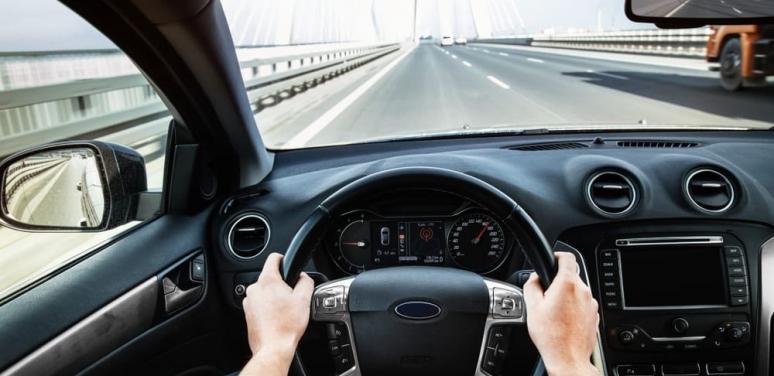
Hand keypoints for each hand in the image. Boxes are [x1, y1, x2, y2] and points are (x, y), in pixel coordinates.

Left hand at [241, 253, 314, 375]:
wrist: (273, 348)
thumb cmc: (286, 326)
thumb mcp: (304, 299)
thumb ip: (306, 281)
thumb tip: (304, 277)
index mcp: (267, 280)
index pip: (274, 258)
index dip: (283, 259)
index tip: (288, 264)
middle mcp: (254, 288)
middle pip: (270, 277)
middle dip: (281, 284)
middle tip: (292, 297)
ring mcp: (249, 301)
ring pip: (265, 291)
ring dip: (274, 296)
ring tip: (285, 310)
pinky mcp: (247, 313)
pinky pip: (260, 304)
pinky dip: (268, 307)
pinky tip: (277, 317)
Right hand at [523, 252, 599, 375]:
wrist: (568, 358)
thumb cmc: (551, 336)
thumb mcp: (532, 307)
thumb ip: (531, 286)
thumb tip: (534, 279)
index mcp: (567, 284)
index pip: (567, 257)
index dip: (558, 255)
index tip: (552, 260)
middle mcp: (583, 291)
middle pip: (571, 275)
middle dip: (558, 281)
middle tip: (546, 295)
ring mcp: (591, 303)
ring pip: (577, 291)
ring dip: (566, 295)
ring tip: (554, 312)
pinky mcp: (594, 315)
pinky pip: (583, 304)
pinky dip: (574, 307)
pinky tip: (563, 320)